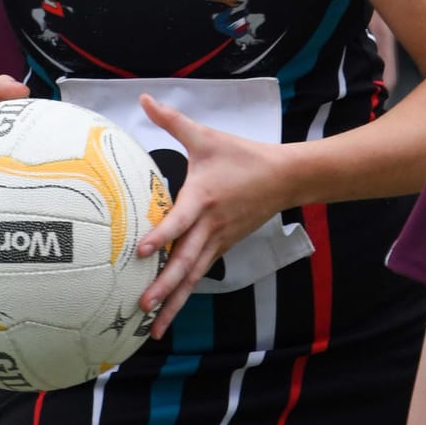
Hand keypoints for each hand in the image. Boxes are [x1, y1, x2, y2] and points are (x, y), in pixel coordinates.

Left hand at [133, 95, 288, 338]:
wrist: (284, 177)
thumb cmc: (242, 155)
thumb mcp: (206, 136)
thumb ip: (172, 119)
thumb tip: (143, 97)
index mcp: (203, 199)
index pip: (179, 221)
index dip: (161, 236)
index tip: (141, 251)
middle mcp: (210, 226)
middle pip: (186, 262)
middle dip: (164, 286)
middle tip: (141, 306)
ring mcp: (218, 241)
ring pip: (193, 276)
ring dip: (174, 301)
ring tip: (152, 327)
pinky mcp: (222, 247)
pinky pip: (200, 273)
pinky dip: (185, 293)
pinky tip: (170, 311)